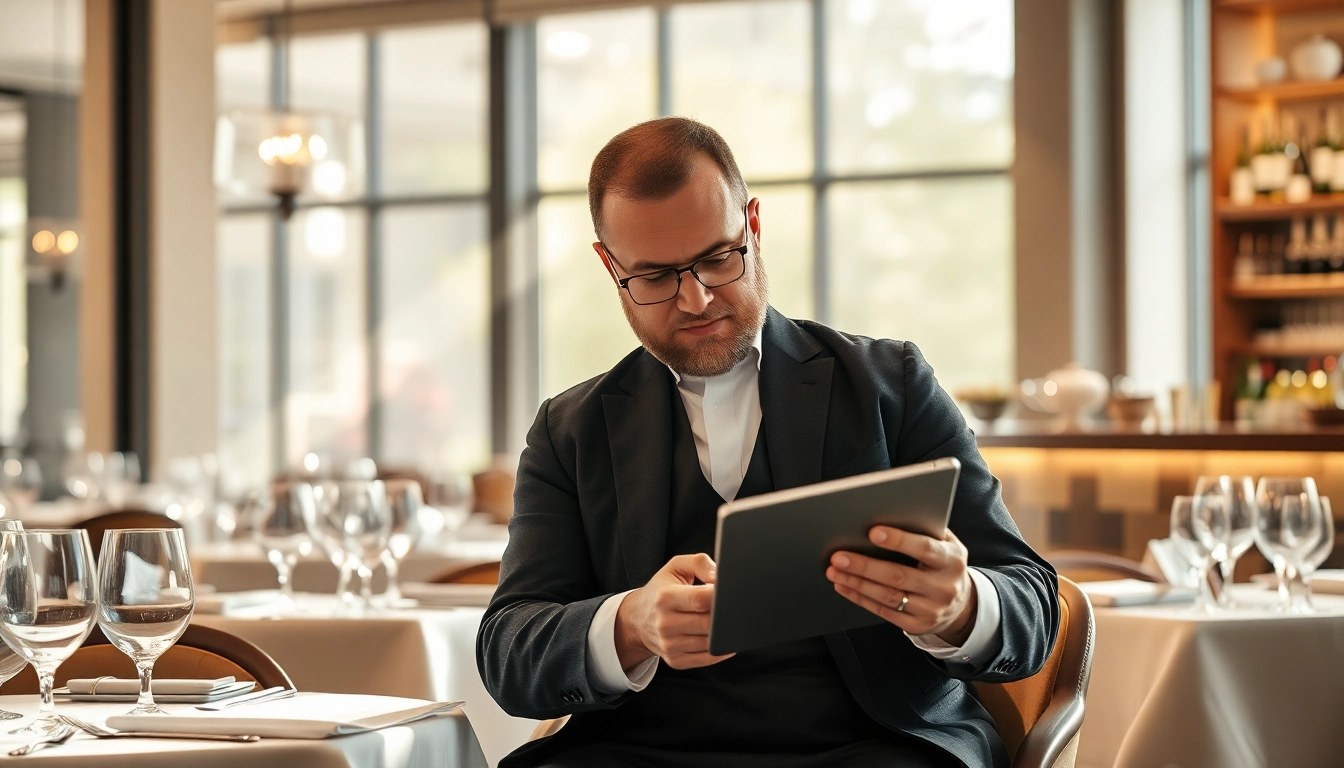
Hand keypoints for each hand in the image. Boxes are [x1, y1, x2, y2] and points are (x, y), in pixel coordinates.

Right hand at [614, 553, 734, 671]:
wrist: (638, 619)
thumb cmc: (661, 590)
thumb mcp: (676, 567)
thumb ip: (700, 563)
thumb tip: (719, 577)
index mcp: (665, 598)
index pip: (701, 599)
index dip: (720, 596)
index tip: (728, 592)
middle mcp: (665, 623)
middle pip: (709, 623)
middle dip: (724, 615)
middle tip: (728, 607)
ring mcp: (669, 645)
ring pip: (710, 642)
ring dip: (723, 632)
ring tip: (721, 619)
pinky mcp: (675, 660)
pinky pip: (707, 658)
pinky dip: (720, 649)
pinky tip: (719, 636)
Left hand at [825, 527, 976, 645]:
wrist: (961, 605)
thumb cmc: (944, 564)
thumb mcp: (946, 545)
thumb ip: (925, 530)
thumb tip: (888, 514)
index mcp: (952, 560)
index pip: (924, 548)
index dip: (899, 541)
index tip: (872, 533)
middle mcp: (944, 587)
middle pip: (898, 576)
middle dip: (864, 565)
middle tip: (839, 557)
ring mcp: (931, 609)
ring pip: (887, 596)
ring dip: (856, 583)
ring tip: (835, 571)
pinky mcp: (918, 625)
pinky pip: (884, 612)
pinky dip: (860, 598)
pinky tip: (845, 587)